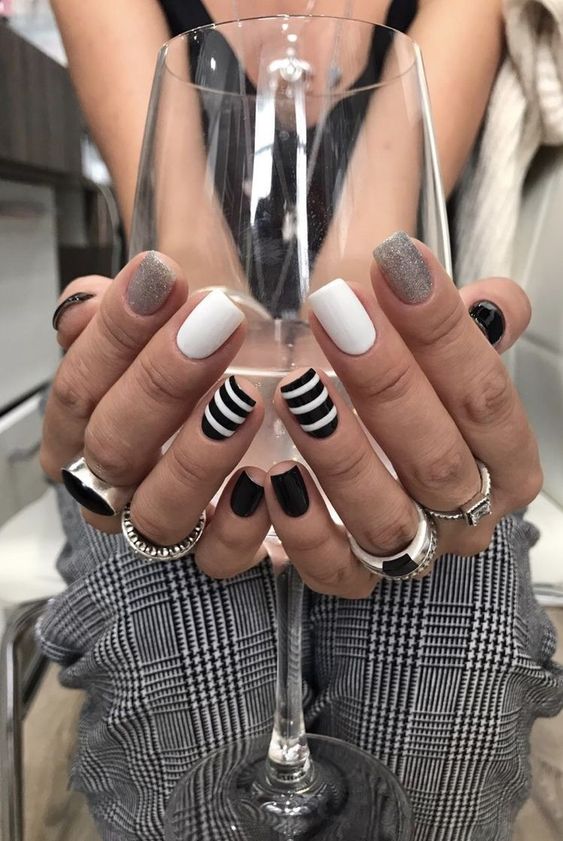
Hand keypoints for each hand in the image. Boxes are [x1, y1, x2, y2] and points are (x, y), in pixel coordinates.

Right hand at [42, 252, 269, 573]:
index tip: (161, 277)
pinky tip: (268, 478)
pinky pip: (217, 559)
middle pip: (111, 445)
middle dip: (160, 381)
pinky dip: (240, 527)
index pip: (77, 385)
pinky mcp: (221, 549)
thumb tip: (100, 287)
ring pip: (157, 511)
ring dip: (196, 457)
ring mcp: (167, 519)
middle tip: (214, 322)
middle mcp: (113, 481)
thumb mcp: (186, 306)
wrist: (283, 399)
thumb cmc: (222, 349)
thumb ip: (142, 289)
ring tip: (243, 398)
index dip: (113, 334)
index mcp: (85, 423)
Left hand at [265, 233, 538, 597]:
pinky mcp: (351, 577)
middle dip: (388, 381)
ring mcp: (410, 551)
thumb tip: (497, 298)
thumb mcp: (428, 345)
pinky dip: (302, 528)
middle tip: (337, 312)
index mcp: (503, 458)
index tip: (398, 267)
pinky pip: (332, 570)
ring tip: (297, 389)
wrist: (359, 451)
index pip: (485, 396)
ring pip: (386, 517)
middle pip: (438, 456)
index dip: (444, 331)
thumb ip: (461, 318)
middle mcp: (465, 513)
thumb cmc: (399, 394)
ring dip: (341, 453)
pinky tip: (271, 476)